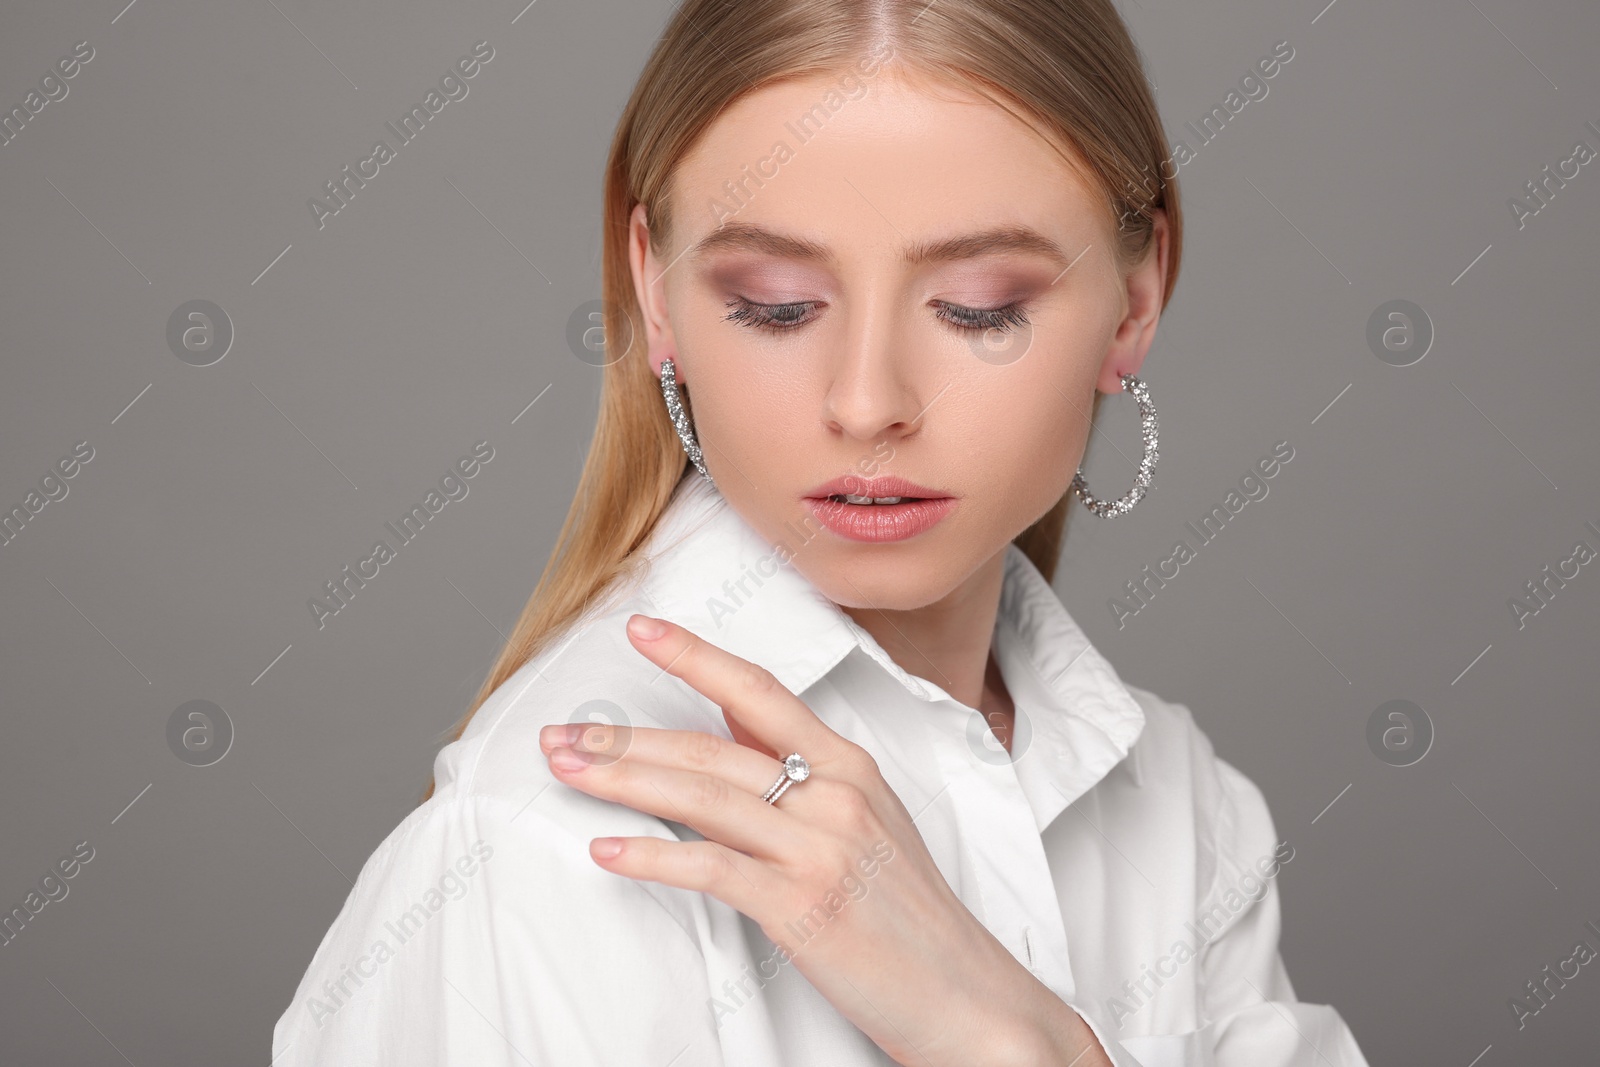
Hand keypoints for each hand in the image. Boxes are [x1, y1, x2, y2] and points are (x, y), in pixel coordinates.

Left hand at [537, 613, 1105, 1065]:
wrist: (967, 994)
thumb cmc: (910, 913)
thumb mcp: (866, 817)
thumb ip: (798, 765)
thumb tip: (729, 716)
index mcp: (849, 765)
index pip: (759, 691)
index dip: (695, 656)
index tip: (640, 630)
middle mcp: (834, 795)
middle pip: (710, 746)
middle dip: (625, 736)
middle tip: (561, 732)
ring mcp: (820, 848)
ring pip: (702, 796)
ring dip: (622, 780)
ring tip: (566, 770)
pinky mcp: (803, 906)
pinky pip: (712, 869)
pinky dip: (652, 858)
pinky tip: (608, 850)